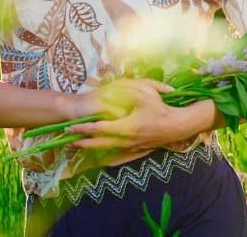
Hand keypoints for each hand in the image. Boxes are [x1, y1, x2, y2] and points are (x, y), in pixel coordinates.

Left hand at [66, 78, 197, 153]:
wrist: (178, 126)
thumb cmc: (161, 108)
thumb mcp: (145, 94)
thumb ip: (127, 91)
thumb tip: (110, 92)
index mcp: (125, 126)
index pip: (98, 129)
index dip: (83, 128)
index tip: (70, 127)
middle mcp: (125, 140)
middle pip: (98, 144)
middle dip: (82, 142)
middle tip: (68, 141)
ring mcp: (131, 147)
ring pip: (106, 150)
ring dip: (91, 149)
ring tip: (78, 147)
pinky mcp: (136, 150)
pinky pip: (117, 154)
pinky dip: (105, 154)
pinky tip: (99, 155)